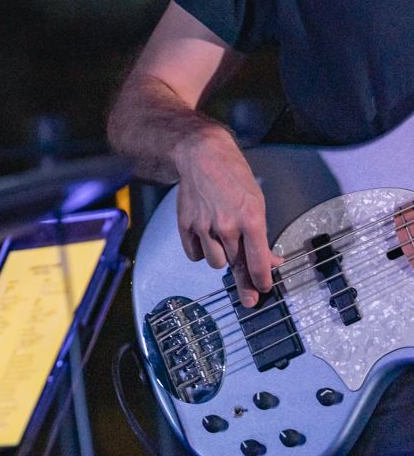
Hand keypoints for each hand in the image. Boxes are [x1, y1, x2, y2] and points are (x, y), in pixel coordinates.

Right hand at [173, 127, 279, 306]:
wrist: (202, 156)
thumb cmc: (234, 176)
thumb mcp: (258, 203)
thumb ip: (261, 235)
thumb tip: (270, 260)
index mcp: (250, 220)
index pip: (258, 263)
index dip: (262, 282)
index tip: (264, 289)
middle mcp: (227, 227)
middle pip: (237, 267)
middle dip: (245, 283)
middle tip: (249, 299)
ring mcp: (204, 226)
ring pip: (215, 263)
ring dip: (221, 259)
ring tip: (224, 246)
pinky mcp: (185, 225)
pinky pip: (194, 254)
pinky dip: (200, 251)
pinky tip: (206, 240)